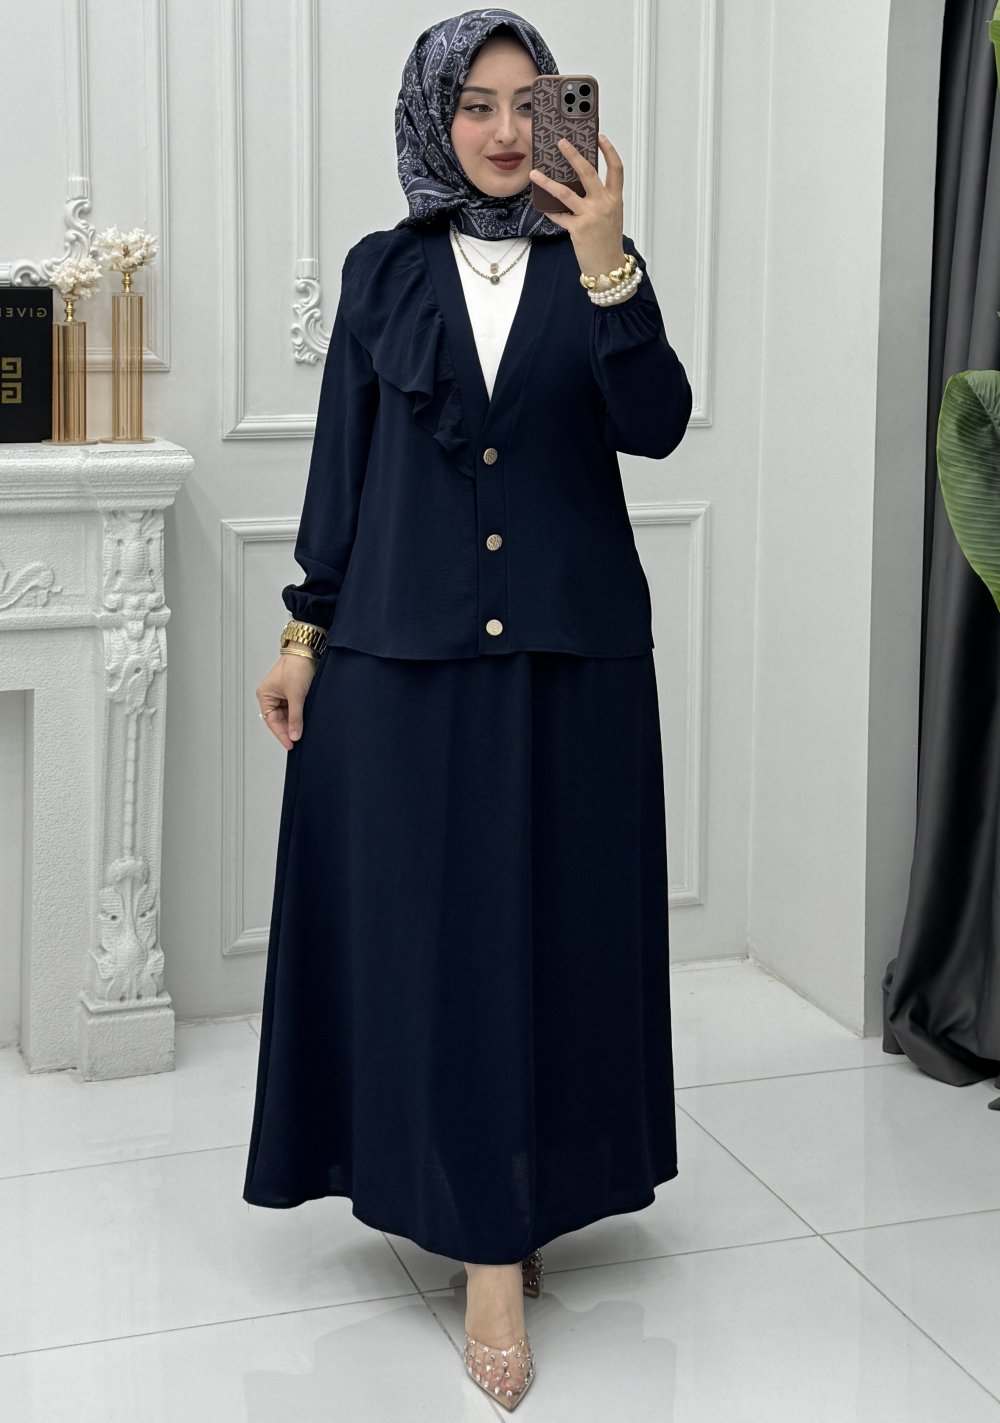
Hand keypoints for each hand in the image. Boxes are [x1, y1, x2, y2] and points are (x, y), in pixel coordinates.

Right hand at [257, 653, 315, 748]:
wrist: (308, 651)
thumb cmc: (297, 667)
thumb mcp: (296, 695)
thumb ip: (295, 717)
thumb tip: (294, 735)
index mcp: (265, 695)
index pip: (271, 721)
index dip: (281, 734)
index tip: (291, 745)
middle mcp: (271, 696)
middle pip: (279, 720)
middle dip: (288, 729)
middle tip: (298, 741)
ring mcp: (282, 694)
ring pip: (287, 715)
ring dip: (294, 723)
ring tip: (303, 732)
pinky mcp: (292, 693)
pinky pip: (294, 709)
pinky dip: (299, 716)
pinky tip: (305, 722)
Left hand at [528, 133, 625, 278]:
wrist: (608, 267)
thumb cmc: (608, 241)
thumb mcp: (611, 215)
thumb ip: (600, 198)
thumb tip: (580, 183)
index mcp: (615, 199)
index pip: (616, 169)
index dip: (609, 151)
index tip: (600, 137)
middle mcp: (604, 204)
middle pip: (588, 172)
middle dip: (573, 155)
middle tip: (561, 142)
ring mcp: (590, 216)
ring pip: (565, 193)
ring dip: (547, 182)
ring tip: (534, 173)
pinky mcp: (578, 228)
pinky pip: (559, 216)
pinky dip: (551, 212)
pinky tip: (544, 207)